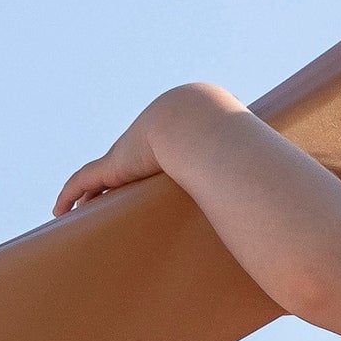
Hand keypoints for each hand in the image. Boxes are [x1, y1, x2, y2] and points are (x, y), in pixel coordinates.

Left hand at [52, 86, 236, 216]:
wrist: (202, 125)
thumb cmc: (225, 147)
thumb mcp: (236, 169)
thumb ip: (252, 186)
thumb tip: (282, 206)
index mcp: (172, 150)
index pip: (151, 167)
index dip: (142, 182)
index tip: (139, 198)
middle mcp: (145, 150)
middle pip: (121, 173)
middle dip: (110, 189)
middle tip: (102, 208)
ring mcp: (127, 156)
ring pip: (98, 179)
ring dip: (86, 195)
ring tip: (74, 215)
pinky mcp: (113, 165)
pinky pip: (83, 181)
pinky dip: (69, 194)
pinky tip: (58, 211)